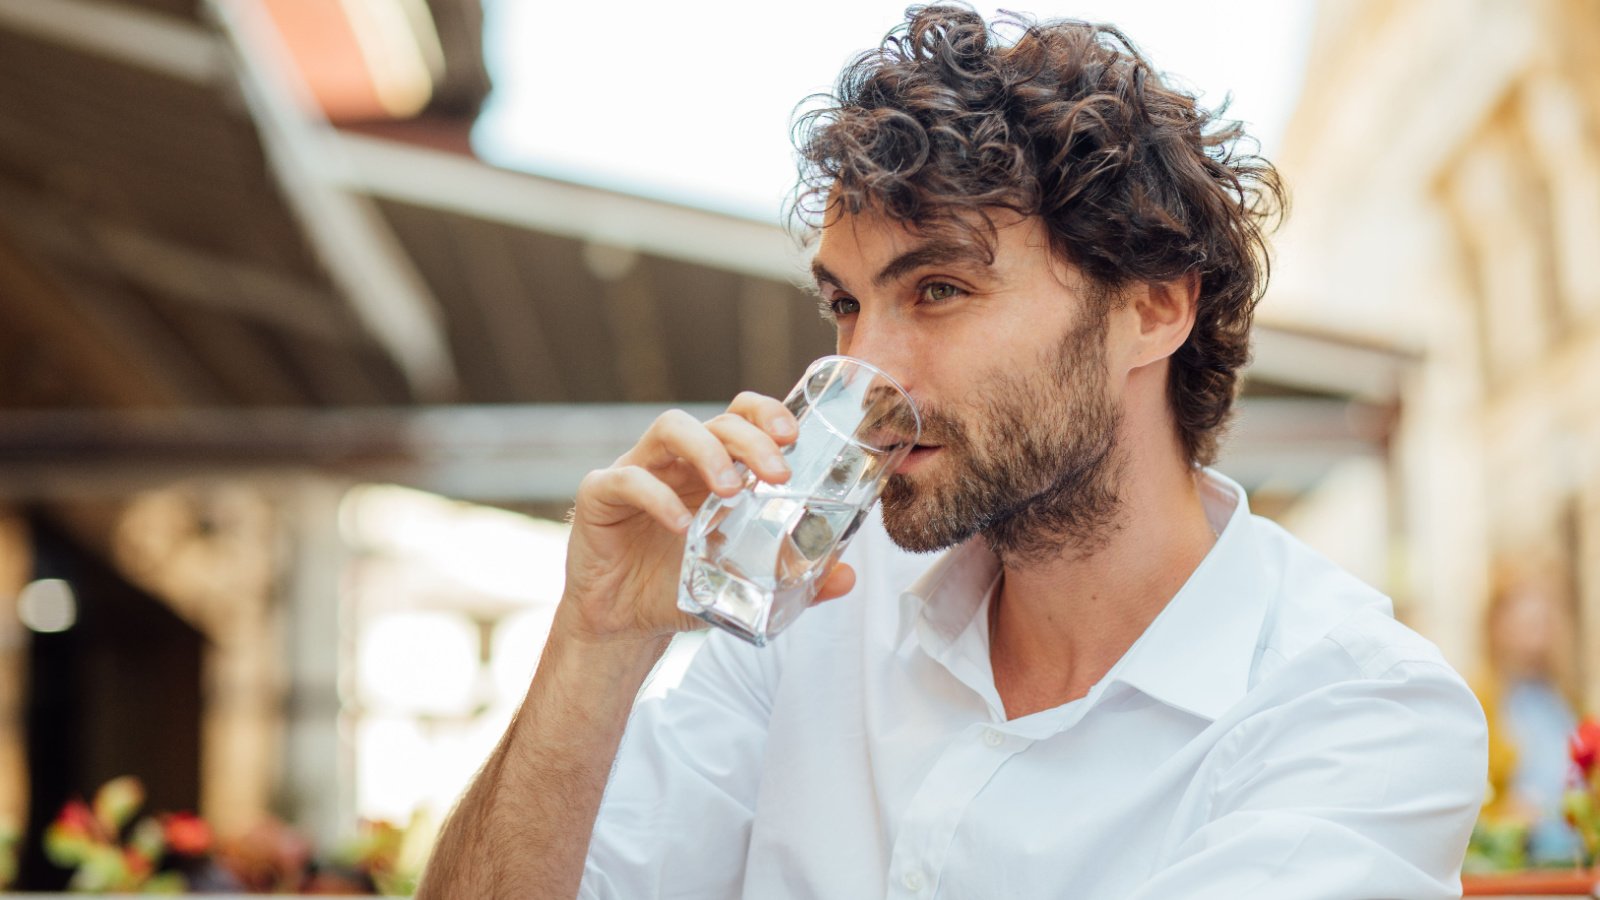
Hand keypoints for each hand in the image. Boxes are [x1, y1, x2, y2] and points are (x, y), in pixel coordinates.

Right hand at [557, 392, 857, 644]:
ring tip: (731, 490)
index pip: (741, 415)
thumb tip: (847, 578)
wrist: (622, 625)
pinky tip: (680, 525)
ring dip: (708, 451)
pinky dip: (656, 497)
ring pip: (671, 428)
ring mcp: (637, 471)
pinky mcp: (600, 495)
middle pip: (716, 419)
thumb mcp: (744, 585)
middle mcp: (676, 461)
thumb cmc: (680, 589)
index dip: (767, 413)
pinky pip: (627, 479)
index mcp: (712, 469)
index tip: (794, 437)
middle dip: (751, 438)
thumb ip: (794, 579)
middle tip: (778, 472)